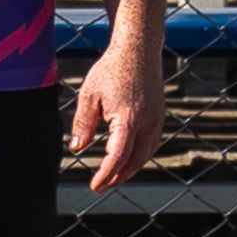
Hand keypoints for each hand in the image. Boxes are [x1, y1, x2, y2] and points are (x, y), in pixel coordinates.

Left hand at [70, 41, 164, 191]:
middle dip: (118, 178)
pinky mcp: (159, 116)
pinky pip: (151, 144)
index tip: (94, 186)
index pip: (118, 157)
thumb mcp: (89, 96)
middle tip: (101, 187)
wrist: (138, 50)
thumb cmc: (111, 70)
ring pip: (145, 155)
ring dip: (129, 169)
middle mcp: (147, 123)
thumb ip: (83, 124)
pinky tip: (126, 159)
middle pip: (135, 162)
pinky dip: (139, 156)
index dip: (106, 175)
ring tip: (112, 177)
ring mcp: (156, 120)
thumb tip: (77, 148)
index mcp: (129, 119)